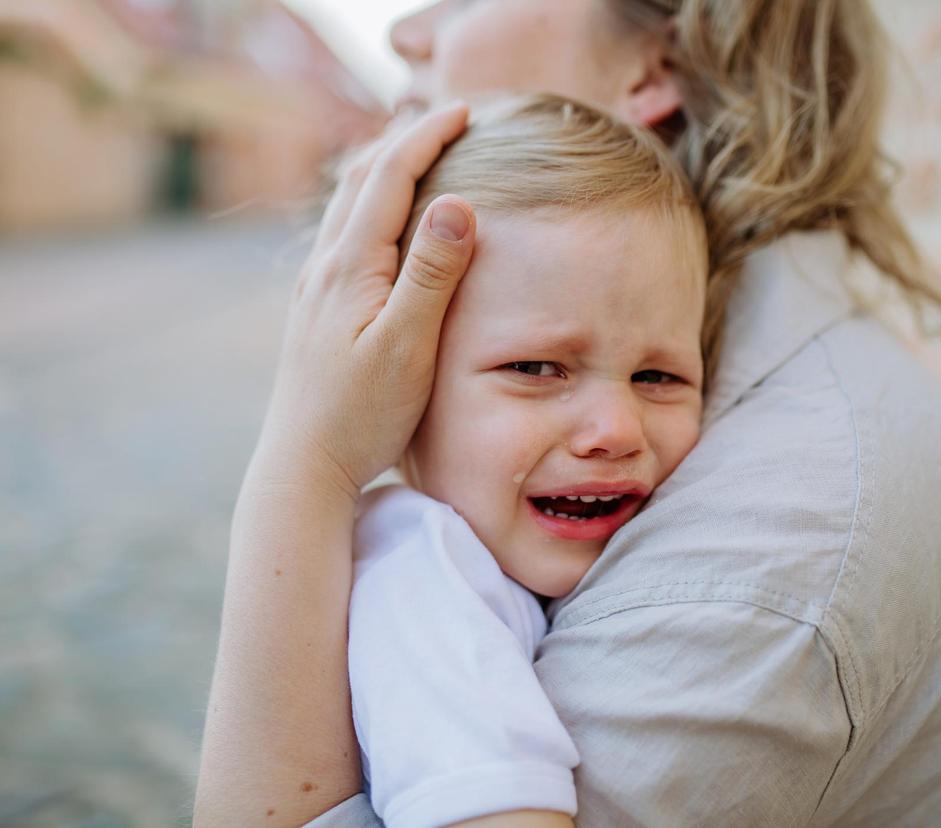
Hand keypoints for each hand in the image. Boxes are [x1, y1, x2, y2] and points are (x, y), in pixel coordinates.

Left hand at [259, 102, 476, 499]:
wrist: (304, 465)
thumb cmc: (362, 415)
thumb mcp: (407, 346)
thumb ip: (432, 274)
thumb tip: (456, 201)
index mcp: (350, 266)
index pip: (389, 177)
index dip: (426, 136)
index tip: (463, 110)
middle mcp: (325, 267)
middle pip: (361, 180)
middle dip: (404, 141)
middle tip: (445, 119)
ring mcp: (315, 289)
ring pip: (347, 207)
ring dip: (383, 171)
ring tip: (417, 156)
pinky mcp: (316, 311)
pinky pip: (342, 237)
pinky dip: (370, 208)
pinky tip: (381, 227)